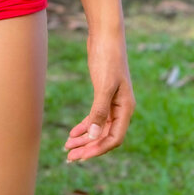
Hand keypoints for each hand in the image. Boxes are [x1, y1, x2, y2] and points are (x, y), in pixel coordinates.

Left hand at [64, 32, 135, 162]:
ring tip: (67, 148)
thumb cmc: (108, 58)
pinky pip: (94, 117)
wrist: (106, 36)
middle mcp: (121, 109)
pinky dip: (84, 126)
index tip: (81, 156)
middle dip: (88, 148)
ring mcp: (112, 102)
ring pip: (98, 128)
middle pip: (104, 136)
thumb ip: (99, 111)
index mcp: (126, 109)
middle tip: (70, 158)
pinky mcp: (103, 95)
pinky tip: (72, 133)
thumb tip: (93, 136)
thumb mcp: (103, 85)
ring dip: (84, 139)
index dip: (97, 149)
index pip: (114, 138)